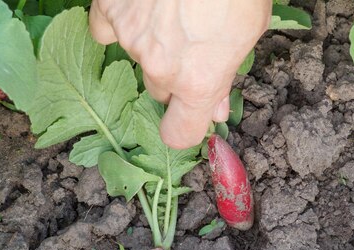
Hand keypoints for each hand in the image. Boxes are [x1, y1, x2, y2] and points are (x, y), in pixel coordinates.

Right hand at [89, 0, 270, 148]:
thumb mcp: (248, 35)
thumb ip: (226, 75)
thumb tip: (217, 108)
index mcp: (198, 81)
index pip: (179, 133)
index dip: (184, 129)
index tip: (189, 119)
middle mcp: (160, 68)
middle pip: (160, 90)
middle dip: (175, 75)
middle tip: (191, 43)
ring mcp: (131, 37)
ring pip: (136, 58)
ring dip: (151, 44)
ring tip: (172, 11)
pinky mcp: (110, 6)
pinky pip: (105, 28)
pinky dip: (120, 21)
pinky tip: (138, 8)